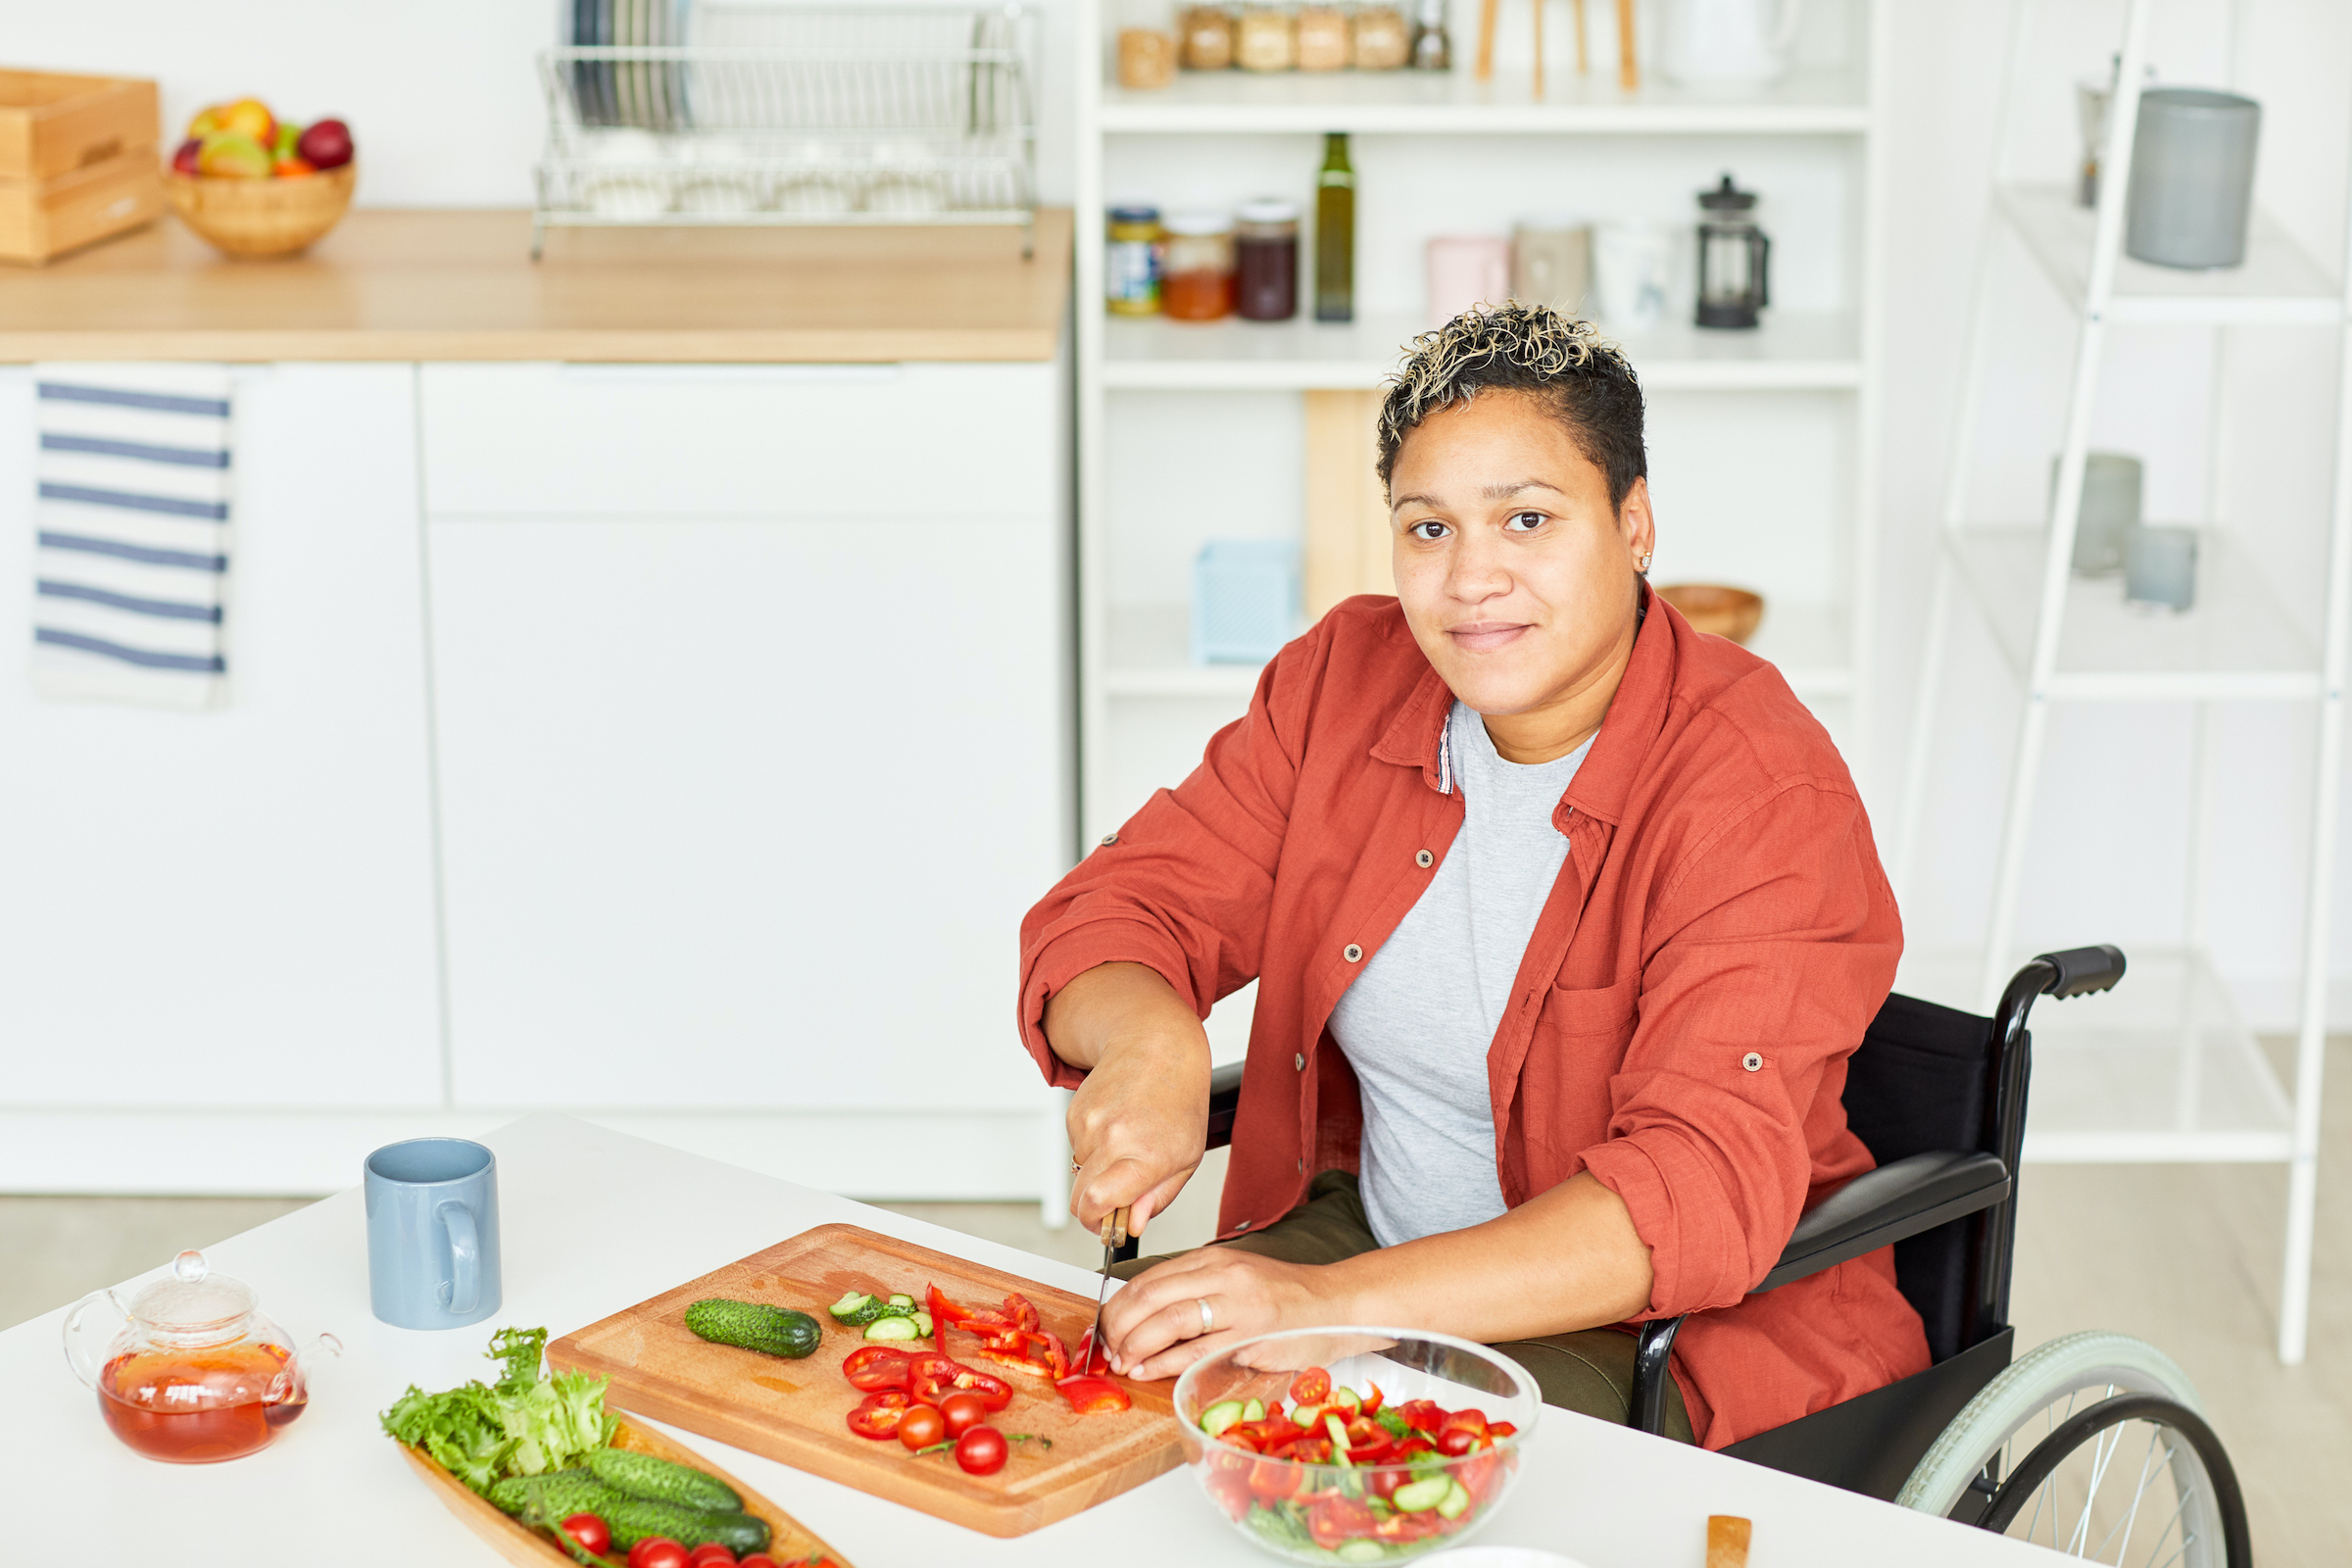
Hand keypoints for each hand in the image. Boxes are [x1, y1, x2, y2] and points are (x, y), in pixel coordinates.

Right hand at [1049, 963, 1213, 1235]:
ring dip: (1099, 1170)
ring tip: (1128, 1143)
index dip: (1097, 1223)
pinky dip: (1094, 1147)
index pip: (1098, 1201)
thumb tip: (1130, 1224)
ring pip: (1079, 1173)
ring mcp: (1090, 1123)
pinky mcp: (1074, 1113)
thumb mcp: (1186, 1158)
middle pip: (1079, 1198)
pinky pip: (1077, 1149)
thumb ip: (1157, 1198)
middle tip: (1118, 1196)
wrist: (1156, 1047)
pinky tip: (1116, 1125)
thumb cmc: (1179, 1101)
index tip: (1109, 1226)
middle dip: (1094, 1207)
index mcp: (1146, 1154)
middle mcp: (1113, 1137)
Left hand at [1097, 1247, 1332, 1381]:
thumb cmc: (1285, 1296)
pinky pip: (1198, 1350)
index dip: (1117, 1306)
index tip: (1104, 1327)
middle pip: (1151, 1296)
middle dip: (1118, 1326)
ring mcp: (1239, 1305)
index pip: (1149, 1279)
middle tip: (1106, 1348)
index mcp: (1213, 1260)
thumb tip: (1144, 1315)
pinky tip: (1148, 1371)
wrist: (1337, 1304)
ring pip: (1169, 1320)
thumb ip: (1196, 1289)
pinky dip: (1165, 1362)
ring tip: (1122, 1361)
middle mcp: (1223, 1276)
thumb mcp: (1235, 1278)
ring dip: (1136, 1345)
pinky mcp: (1252, 1336)